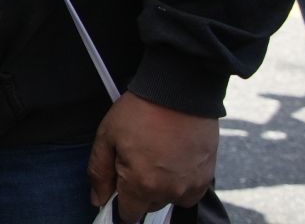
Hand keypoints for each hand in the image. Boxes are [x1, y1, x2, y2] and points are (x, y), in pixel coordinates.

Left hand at [88, 92, 217, 219]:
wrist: (179, 92)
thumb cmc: (141, 111)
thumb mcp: (107, 137)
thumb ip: (99, 172)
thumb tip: (98, 199)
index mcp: (141, 184)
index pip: (128, 214)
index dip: (119, 201)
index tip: (118, 186)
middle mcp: (169, 191)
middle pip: (149, 206)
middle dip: (139, 190)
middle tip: (137, 160)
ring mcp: (190, 185)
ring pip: (169, 199)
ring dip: (161, 187)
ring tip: (157, 156)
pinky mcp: (207, 177)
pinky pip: (190, 192)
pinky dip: (181, 182)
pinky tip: (174, 160)